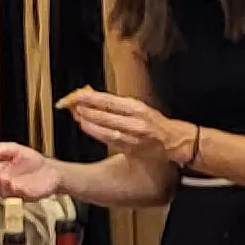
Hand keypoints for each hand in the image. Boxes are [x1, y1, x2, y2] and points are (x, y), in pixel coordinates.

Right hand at [0, 142, 64, 201]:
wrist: (50, 170)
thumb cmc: (31, 162)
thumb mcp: (17, 150)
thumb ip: (5, 149)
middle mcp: (4, 184)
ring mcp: (15, 192)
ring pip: (5, 192)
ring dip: (4, 186)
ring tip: (5, 178)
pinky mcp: (27, 195)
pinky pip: (20, 195)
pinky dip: (18, 191)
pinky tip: (16, 186)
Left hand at [61, 88, 175, 157]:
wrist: (174, 142)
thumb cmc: (156, 123)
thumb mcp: (139, 107)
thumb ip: (117, 105)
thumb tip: (92, 99)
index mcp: (137, 108)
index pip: (109, 101)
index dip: (90, 98)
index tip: (75, 95)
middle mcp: (135, 122)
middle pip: (105, 115)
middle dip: (85, 110)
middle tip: (71, 105)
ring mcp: (132, 137)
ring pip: (105, 129)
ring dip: (89, 123)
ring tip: (77, 116)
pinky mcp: (130, 149)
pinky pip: (109, 140)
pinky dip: (96, 133)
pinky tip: (87, 127)